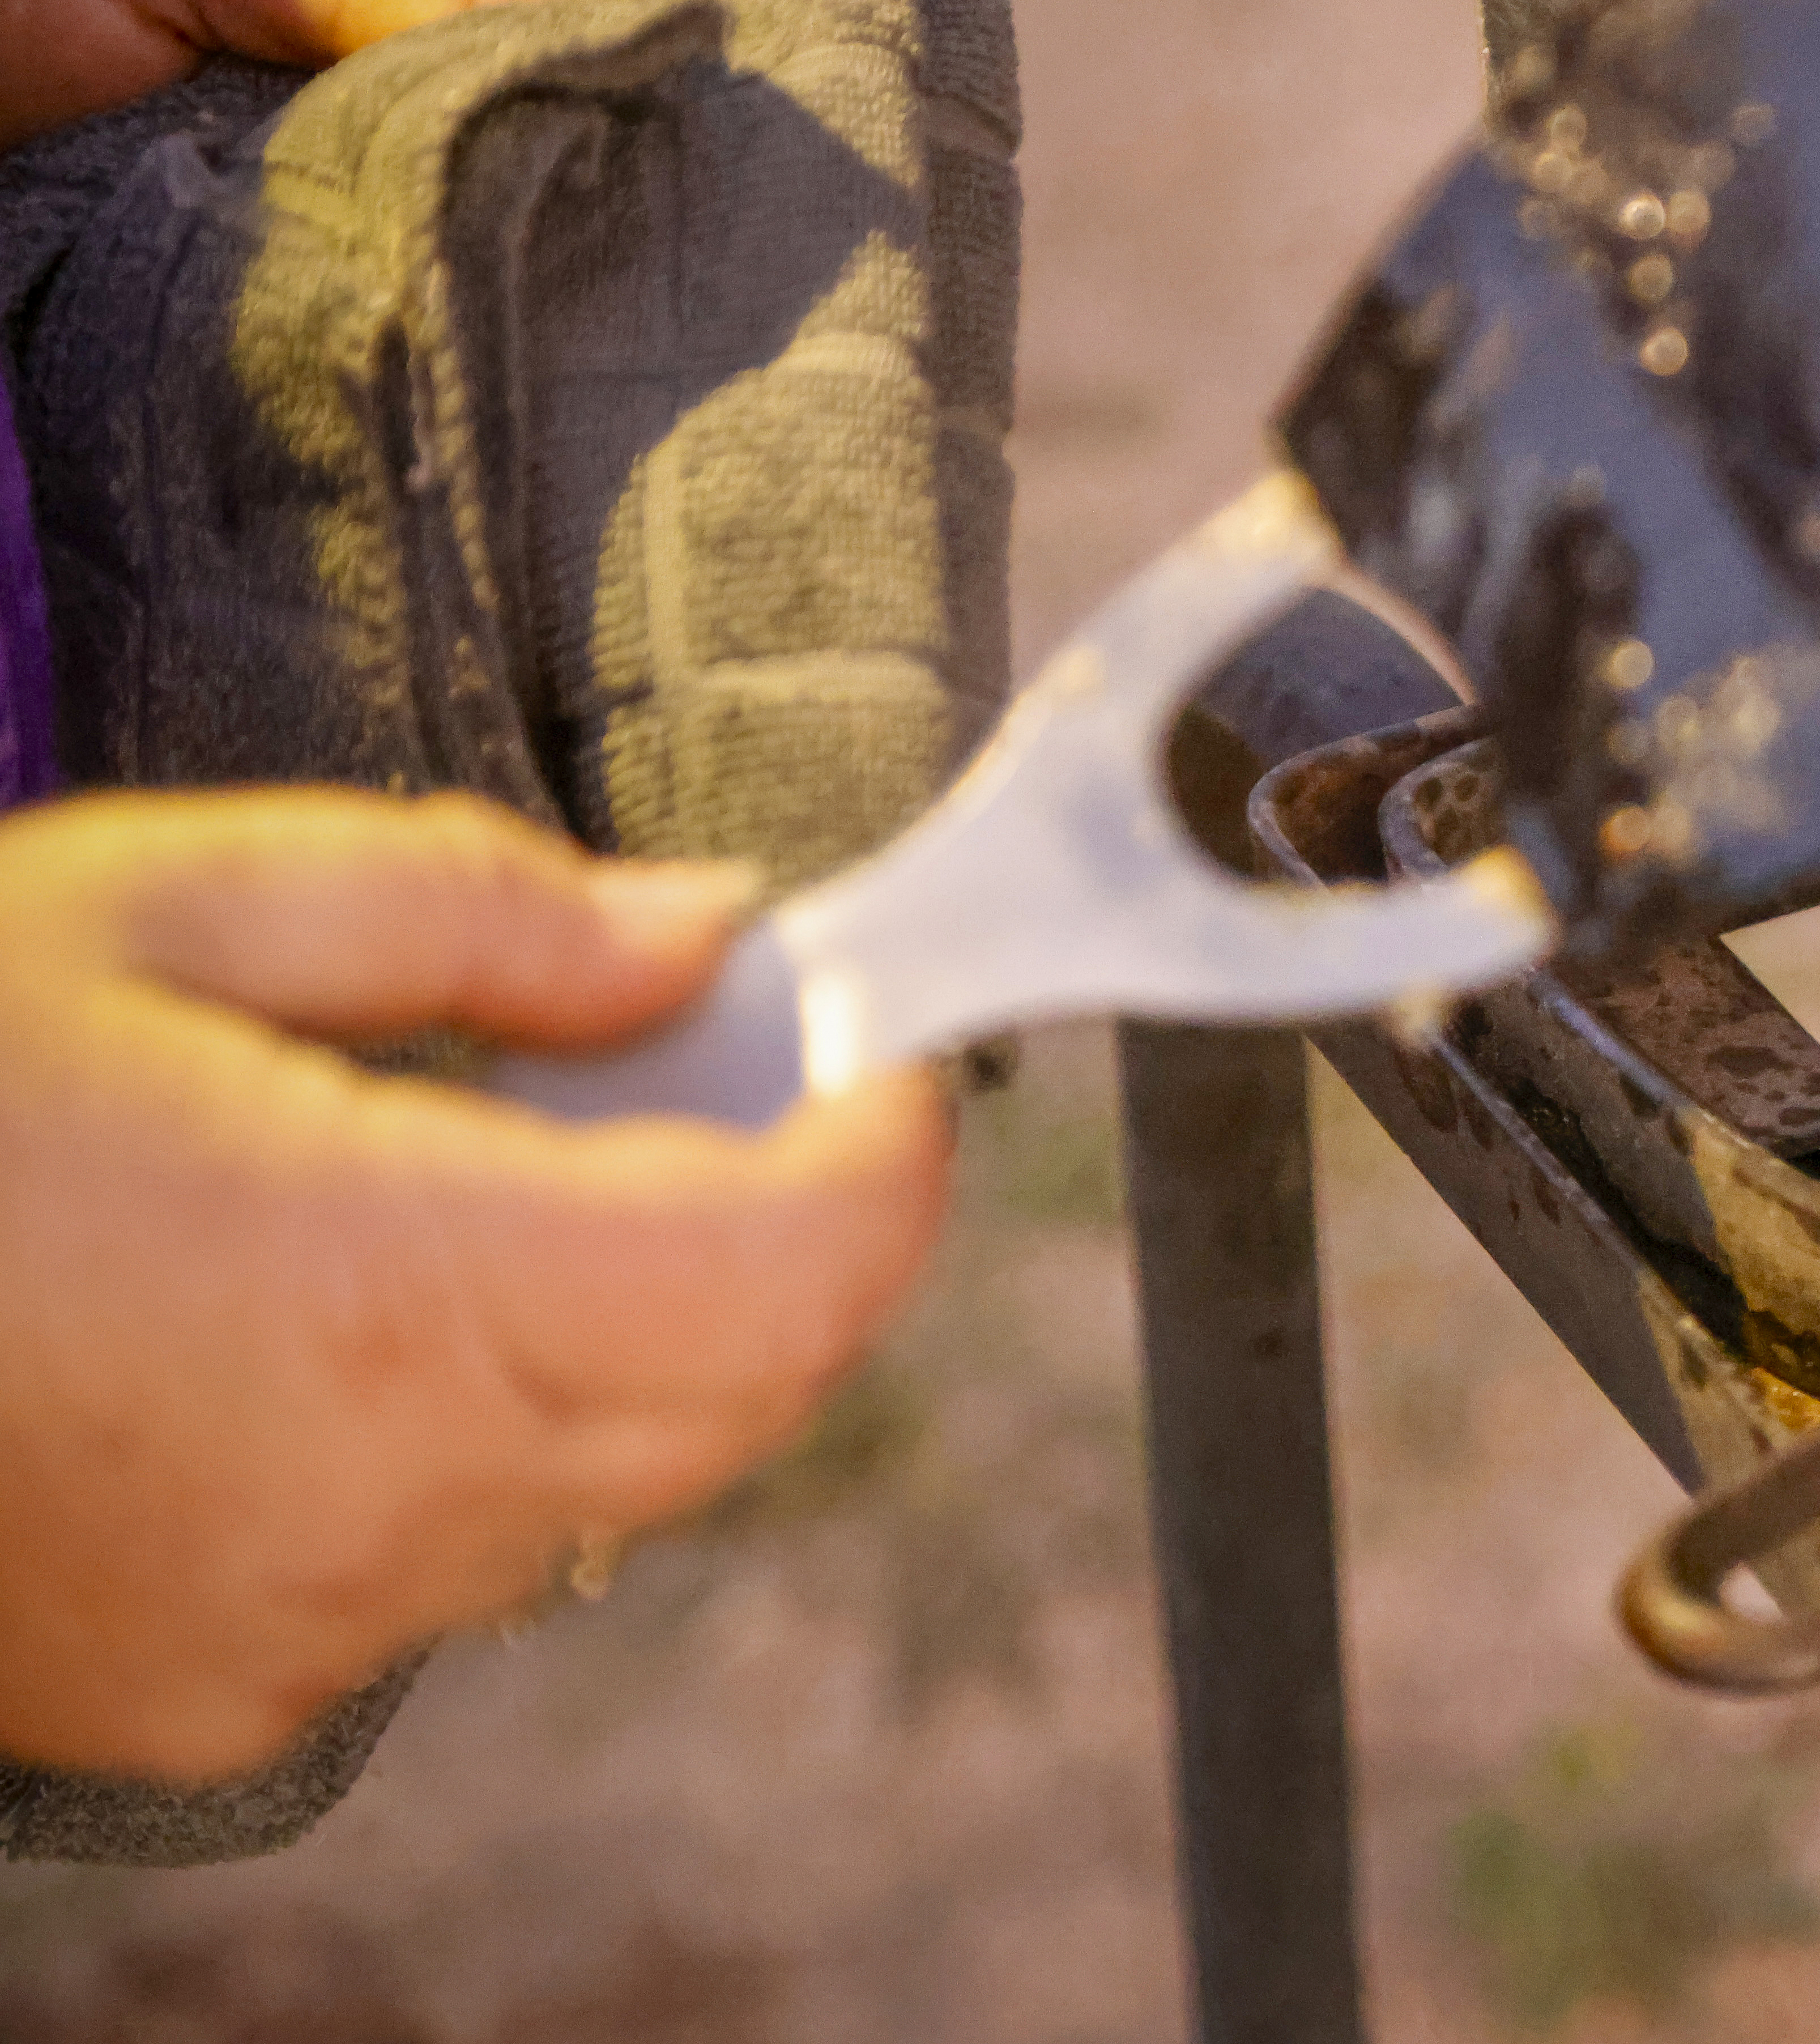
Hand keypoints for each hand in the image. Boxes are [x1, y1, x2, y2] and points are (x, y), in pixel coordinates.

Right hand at [0, 789, 948, 1779]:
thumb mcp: (153, 904)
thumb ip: (479, 913)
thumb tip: (702, 934)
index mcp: (389, 1295)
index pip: (809, 1264)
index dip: (889, 1142)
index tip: (878, 1039)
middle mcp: (377, 1500)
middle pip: (749, 1386)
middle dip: (775, 1224)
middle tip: (684, 1070)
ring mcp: (296, 1630)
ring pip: (615, 1482)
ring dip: (626, 1326)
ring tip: (480, 1168)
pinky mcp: (211, 1693)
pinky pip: (446, 1560)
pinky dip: (471, 1427)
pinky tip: (329, 1307)